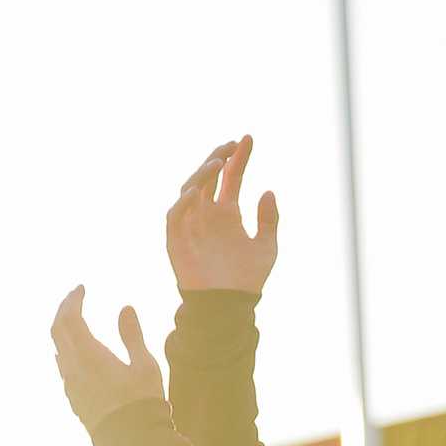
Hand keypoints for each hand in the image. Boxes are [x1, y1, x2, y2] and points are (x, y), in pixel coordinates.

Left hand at [50, 288, 165, 433]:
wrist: (133, 444)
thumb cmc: (142, 404)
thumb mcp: (144, 365)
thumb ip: (132, 335)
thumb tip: (125, 308)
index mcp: (89, 355)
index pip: (70, 317)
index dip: (73, 299)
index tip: (81, 288)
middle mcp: (73, 368)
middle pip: (57, 330)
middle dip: (63, 309)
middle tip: (75, 298)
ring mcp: (71, 385)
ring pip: (57, 349)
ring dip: (62, 330)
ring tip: (74, 321)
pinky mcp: (74, 400)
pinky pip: (63, 368)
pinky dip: (66, 350)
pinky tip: (75, 352)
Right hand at [166, 133, 278, 294]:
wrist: (228, 307)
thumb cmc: (246, 281)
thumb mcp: (267, 248)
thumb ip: (269, 220)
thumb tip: (268, 191)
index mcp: (227, 214)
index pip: (231, 178)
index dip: (238, 158)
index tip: (248, 139)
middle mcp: (208, 214)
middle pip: (209, 176)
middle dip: (219, 158)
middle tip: (232, 144)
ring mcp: (191, 224)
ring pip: (191, 189)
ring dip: (202, 174)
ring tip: (219, 163)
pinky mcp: (177, 239)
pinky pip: (176, 215)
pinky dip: (184, 201)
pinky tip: (197, 191)